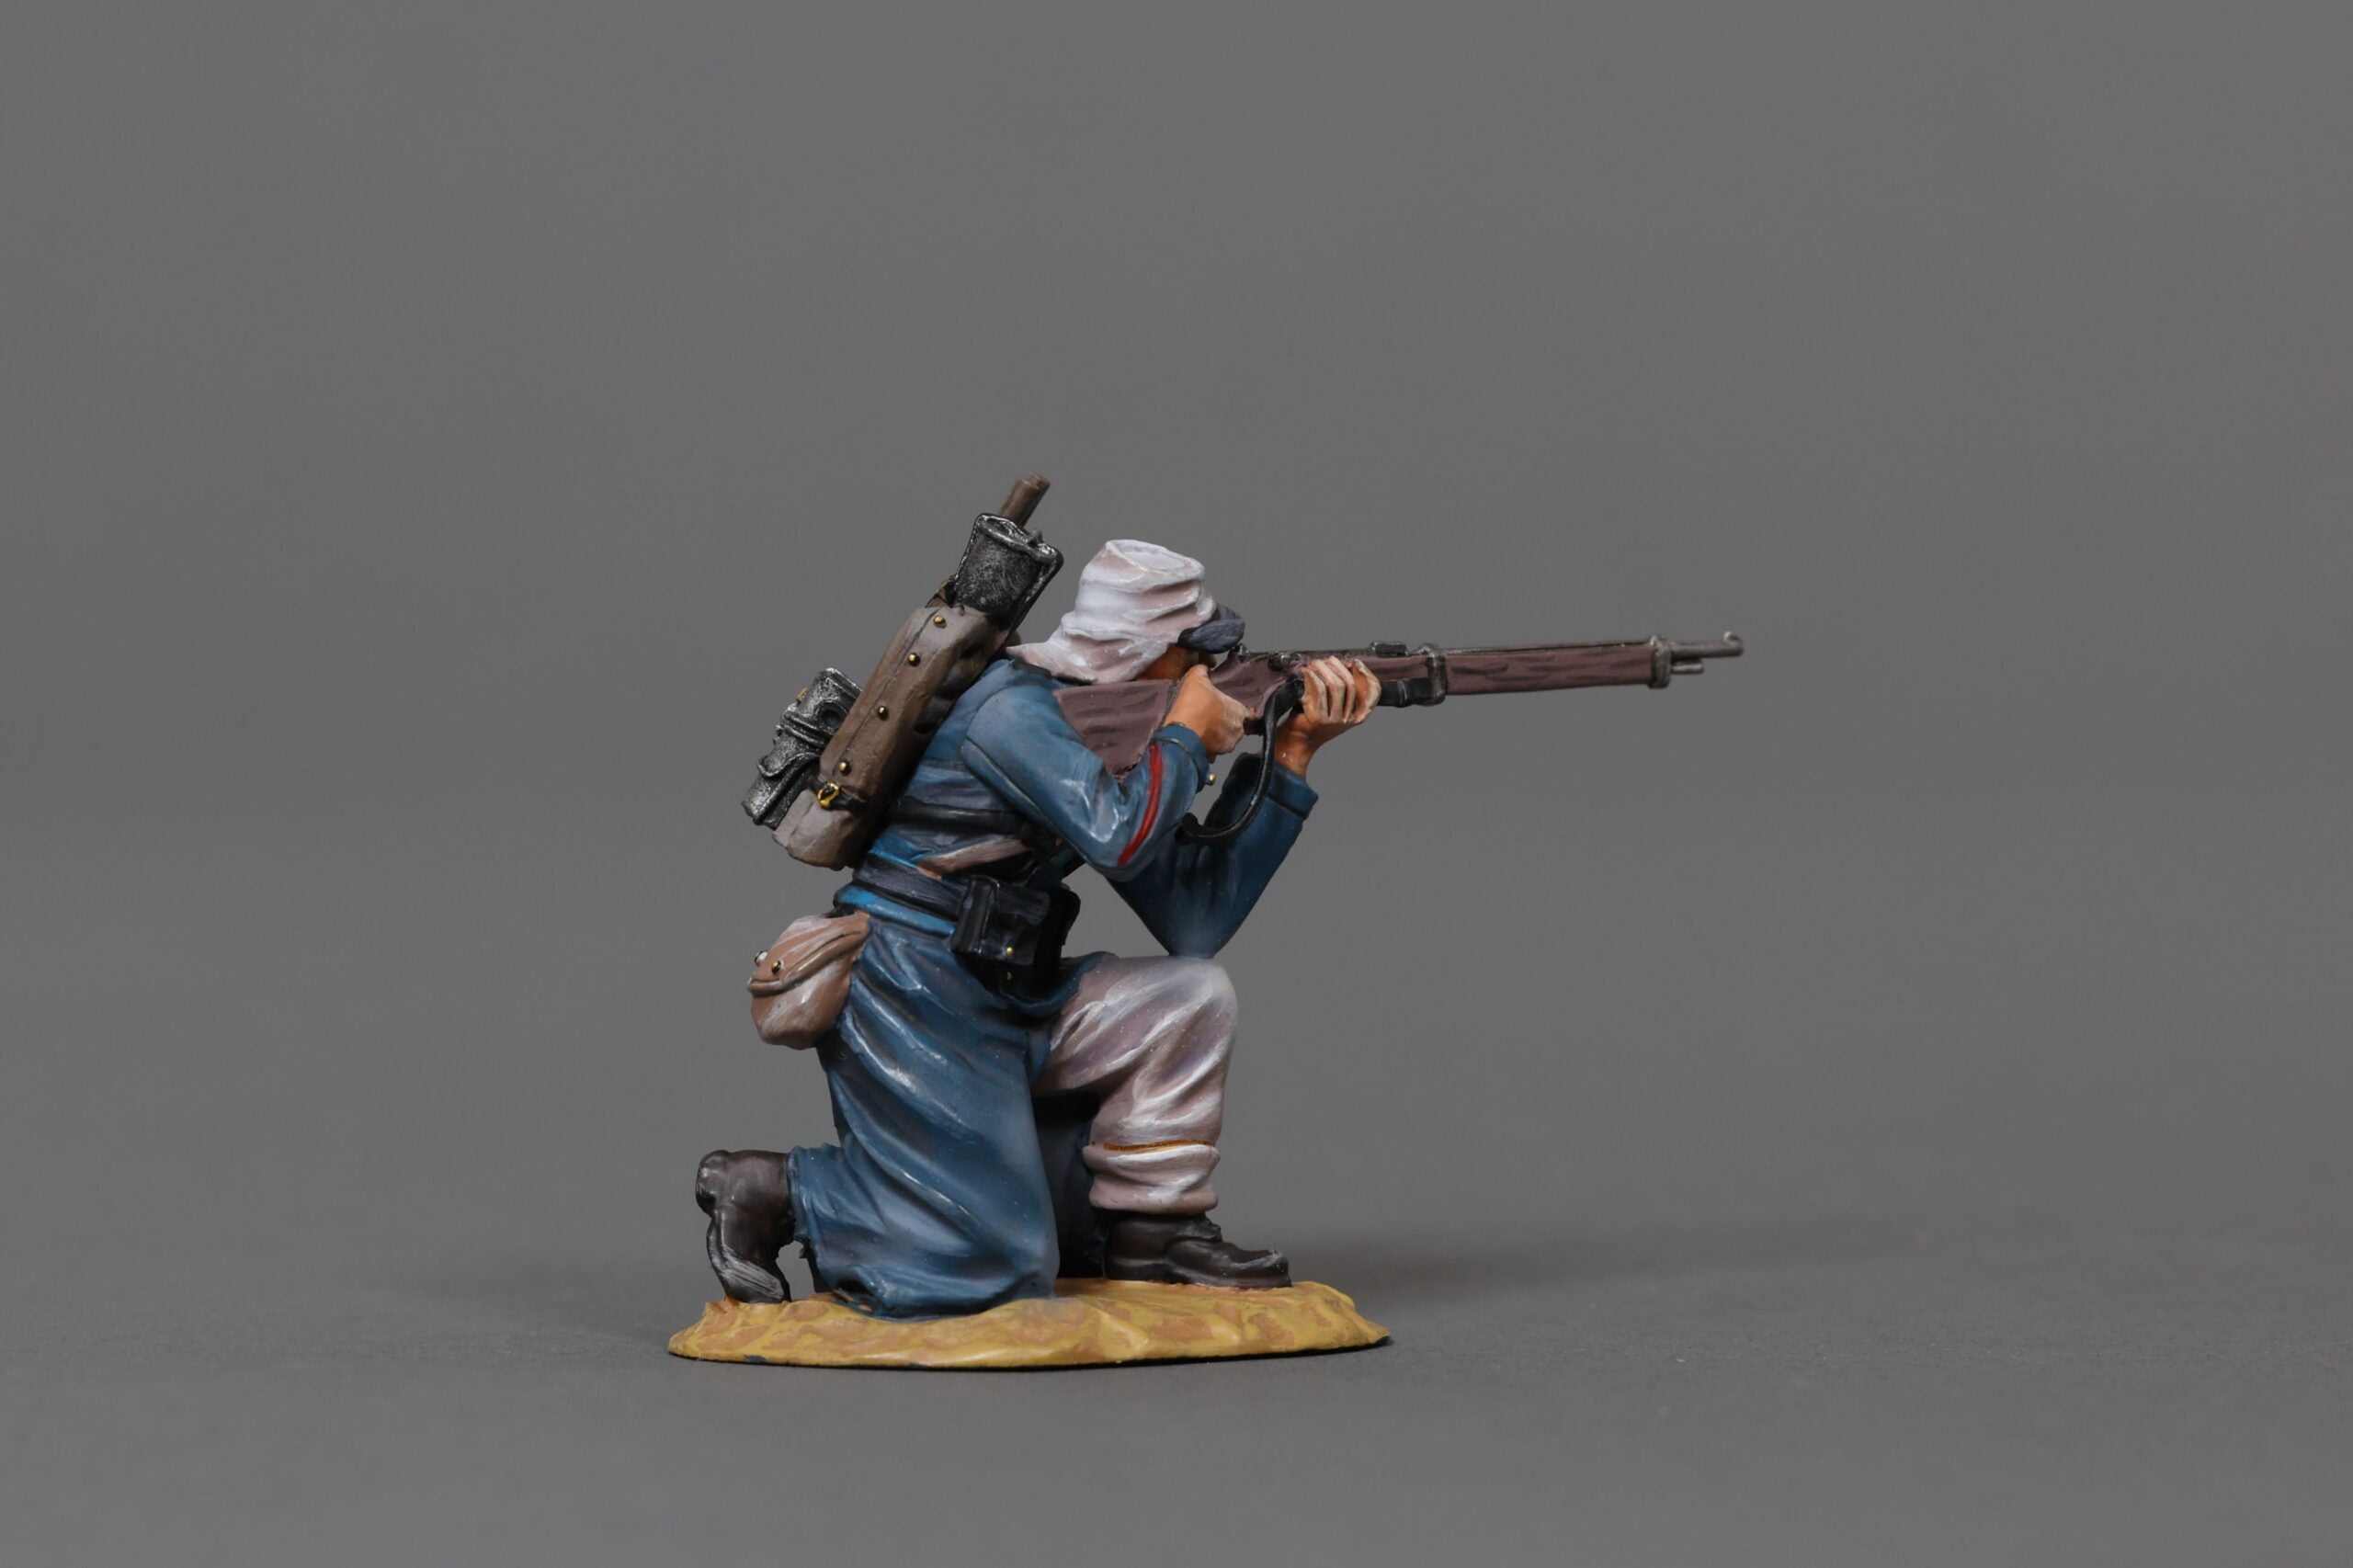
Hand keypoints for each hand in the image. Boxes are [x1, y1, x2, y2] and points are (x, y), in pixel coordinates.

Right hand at [1164, 664, 1248, 756]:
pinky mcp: (1215, 756)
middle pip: (1238, 726)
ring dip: (1219, 734)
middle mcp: (1237, 730)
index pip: (1251, 714)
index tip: (1237, 709)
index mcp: (1238, 712)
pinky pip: (1215, 750)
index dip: (1246, 712)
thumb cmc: (1193, 706)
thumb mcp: (1195, 680)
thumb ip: (1202, 671)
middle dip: (1228, 722)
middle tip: (1215, 716)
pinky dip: (1209, 746)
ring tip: (1206, 727)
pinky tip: (1199, 739)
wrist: (1180, 735)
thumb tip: (1203, 666)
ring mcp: (1227, 745)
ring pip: (1227, 739)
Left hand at [1272, 657, 1377, 775]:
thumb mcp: (1333, 705)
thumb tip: (1344, 665)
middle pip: (1351, 685)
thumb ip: (1342, 691)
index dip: (1368, 676)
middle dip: (1340, 667)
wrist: (1297, 740)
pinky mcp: (1319, 719)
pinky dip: (1315, 678)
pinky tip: (1309, 673)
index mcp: (1357, 715)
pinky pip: (1320, 691)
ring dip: (1325, 670)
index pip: (1373, 694)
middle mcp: (1348, 719)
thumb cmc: (1313, 719)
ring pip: (1336, 686)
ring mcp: (1334, 720)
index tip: (1357, 663)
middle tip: (1328, 659)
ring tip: (1316, 664)